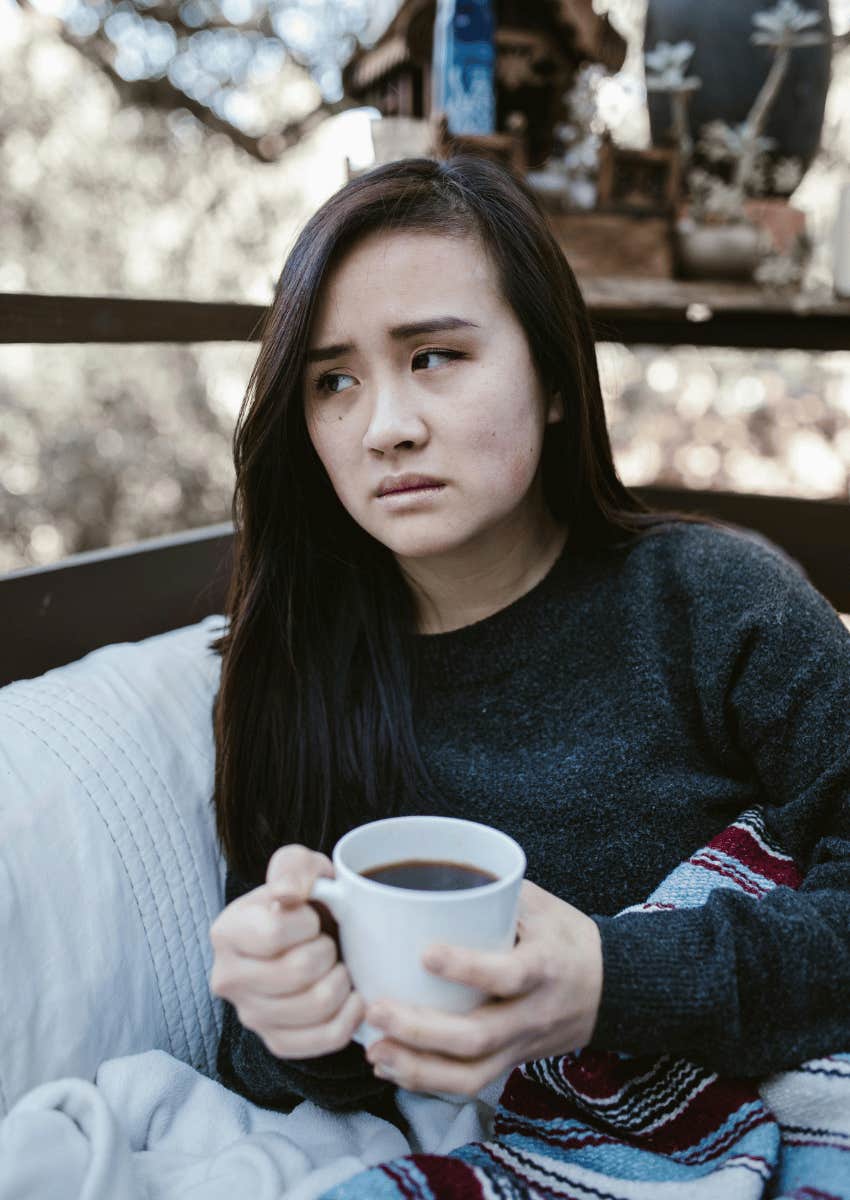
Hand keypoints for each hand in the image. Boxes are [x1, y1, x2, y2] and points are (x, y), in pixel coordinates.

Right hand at [209, 844, 364, 1058]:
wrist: (314, 935)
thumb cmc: (306, 900)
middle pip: (298, 971)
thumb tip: (286, 896)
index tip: (310, 918)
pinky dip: (350, 1016)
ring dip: (342, 981)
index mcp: (226, 932)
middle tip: (327, 943)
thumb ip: (292, 869)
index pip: (275, 933)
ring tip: (337, 967)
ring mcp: (251, 1015)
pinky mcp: (277, 1042)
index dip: (307, 923)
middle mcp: (229, 978)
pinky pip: (325, 1039)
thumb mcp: (300, 866)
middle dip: (328, 951)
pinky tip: (351, 996)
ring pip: (316, 1005)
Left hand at [363, 880, 601, 1096]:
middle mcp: (534, 1013)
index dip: (467, 968)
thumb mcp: (540, 904)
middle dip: (422, 1030)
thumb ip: (493, 892)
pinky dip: (427, 1079)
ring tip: (376, 1052)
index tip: (425, 954)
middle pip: (478, 1035)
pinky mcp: (511, 1061)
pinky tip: (392, 1066)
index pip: (509, 975)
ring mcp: (522, 1044)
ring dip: (418, 1067)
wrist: (611, 988)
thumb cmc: (565, 936)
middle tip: (377, 1009)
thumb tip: (430, 874)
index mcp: (546, 966)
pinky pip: (470, 1082)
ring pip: (471, 1072)